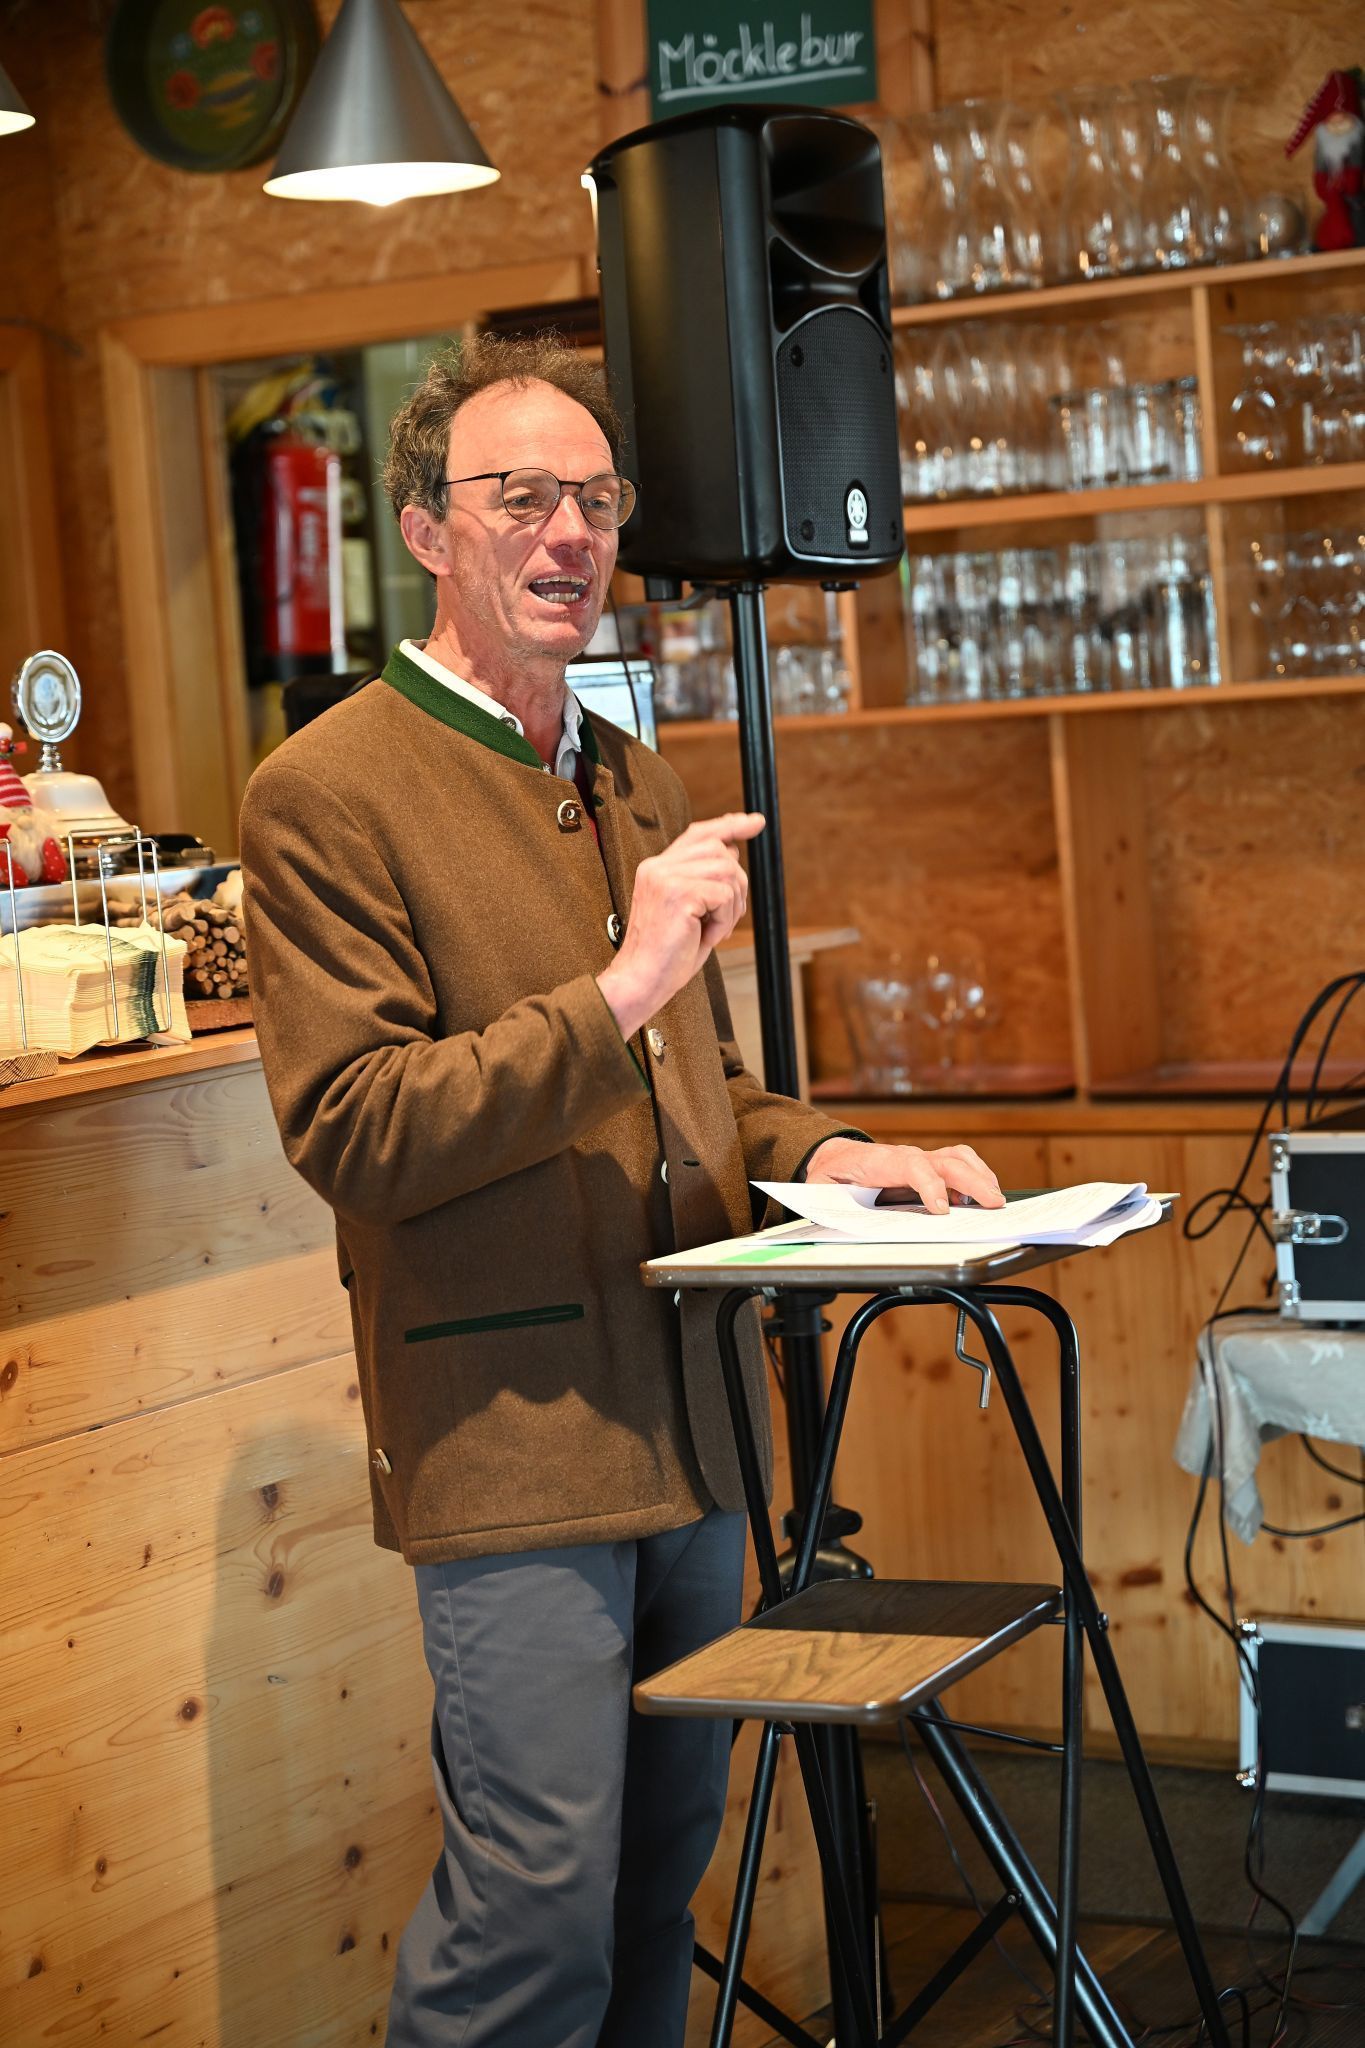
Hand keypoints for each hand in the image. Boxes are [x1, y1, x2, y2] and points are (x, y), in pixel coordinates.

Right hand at [597, 813, 765, 1040]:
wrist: (640, 981)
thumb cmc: (665, 955)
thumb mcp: (689, 911)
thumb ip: (704, 881)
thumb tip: (734, 853)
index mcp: (657, 868)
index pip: (698, 834)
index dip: (729, 826)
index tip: (755, 822)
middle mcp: (658, 866)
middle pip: (719, 850)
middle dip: (737, 884)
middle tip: (725, 918)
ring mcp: (666, 877)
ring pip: (727, 872)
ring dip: (731, 906)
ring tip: (712, 930)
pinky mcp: (677, 894)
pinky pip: (724, 895)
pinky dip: (724, 920)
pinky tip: (706, 936)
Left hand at [803, 1137, 1004, 1214]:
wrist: (832, 1158)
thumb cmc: (829, 1176)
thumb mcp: (819, 1191)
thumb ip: (826, 1203)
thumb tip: (827, 1220)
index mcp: (879, 1162)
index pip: (911, 1165)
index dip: (929, 1185)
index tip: (942, 1209)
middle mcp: (905, 1157)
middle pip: (945, 1160)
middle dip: (972, 1181)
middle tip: (992, 1204)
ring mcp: (919, 1159)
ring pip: (957, 1157)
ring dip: (980, 1176)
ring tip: (995, 1199)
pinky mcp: (928, 1167)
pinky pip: (958, 1164)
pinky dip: (976, 1178)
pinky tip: (983, 1198)